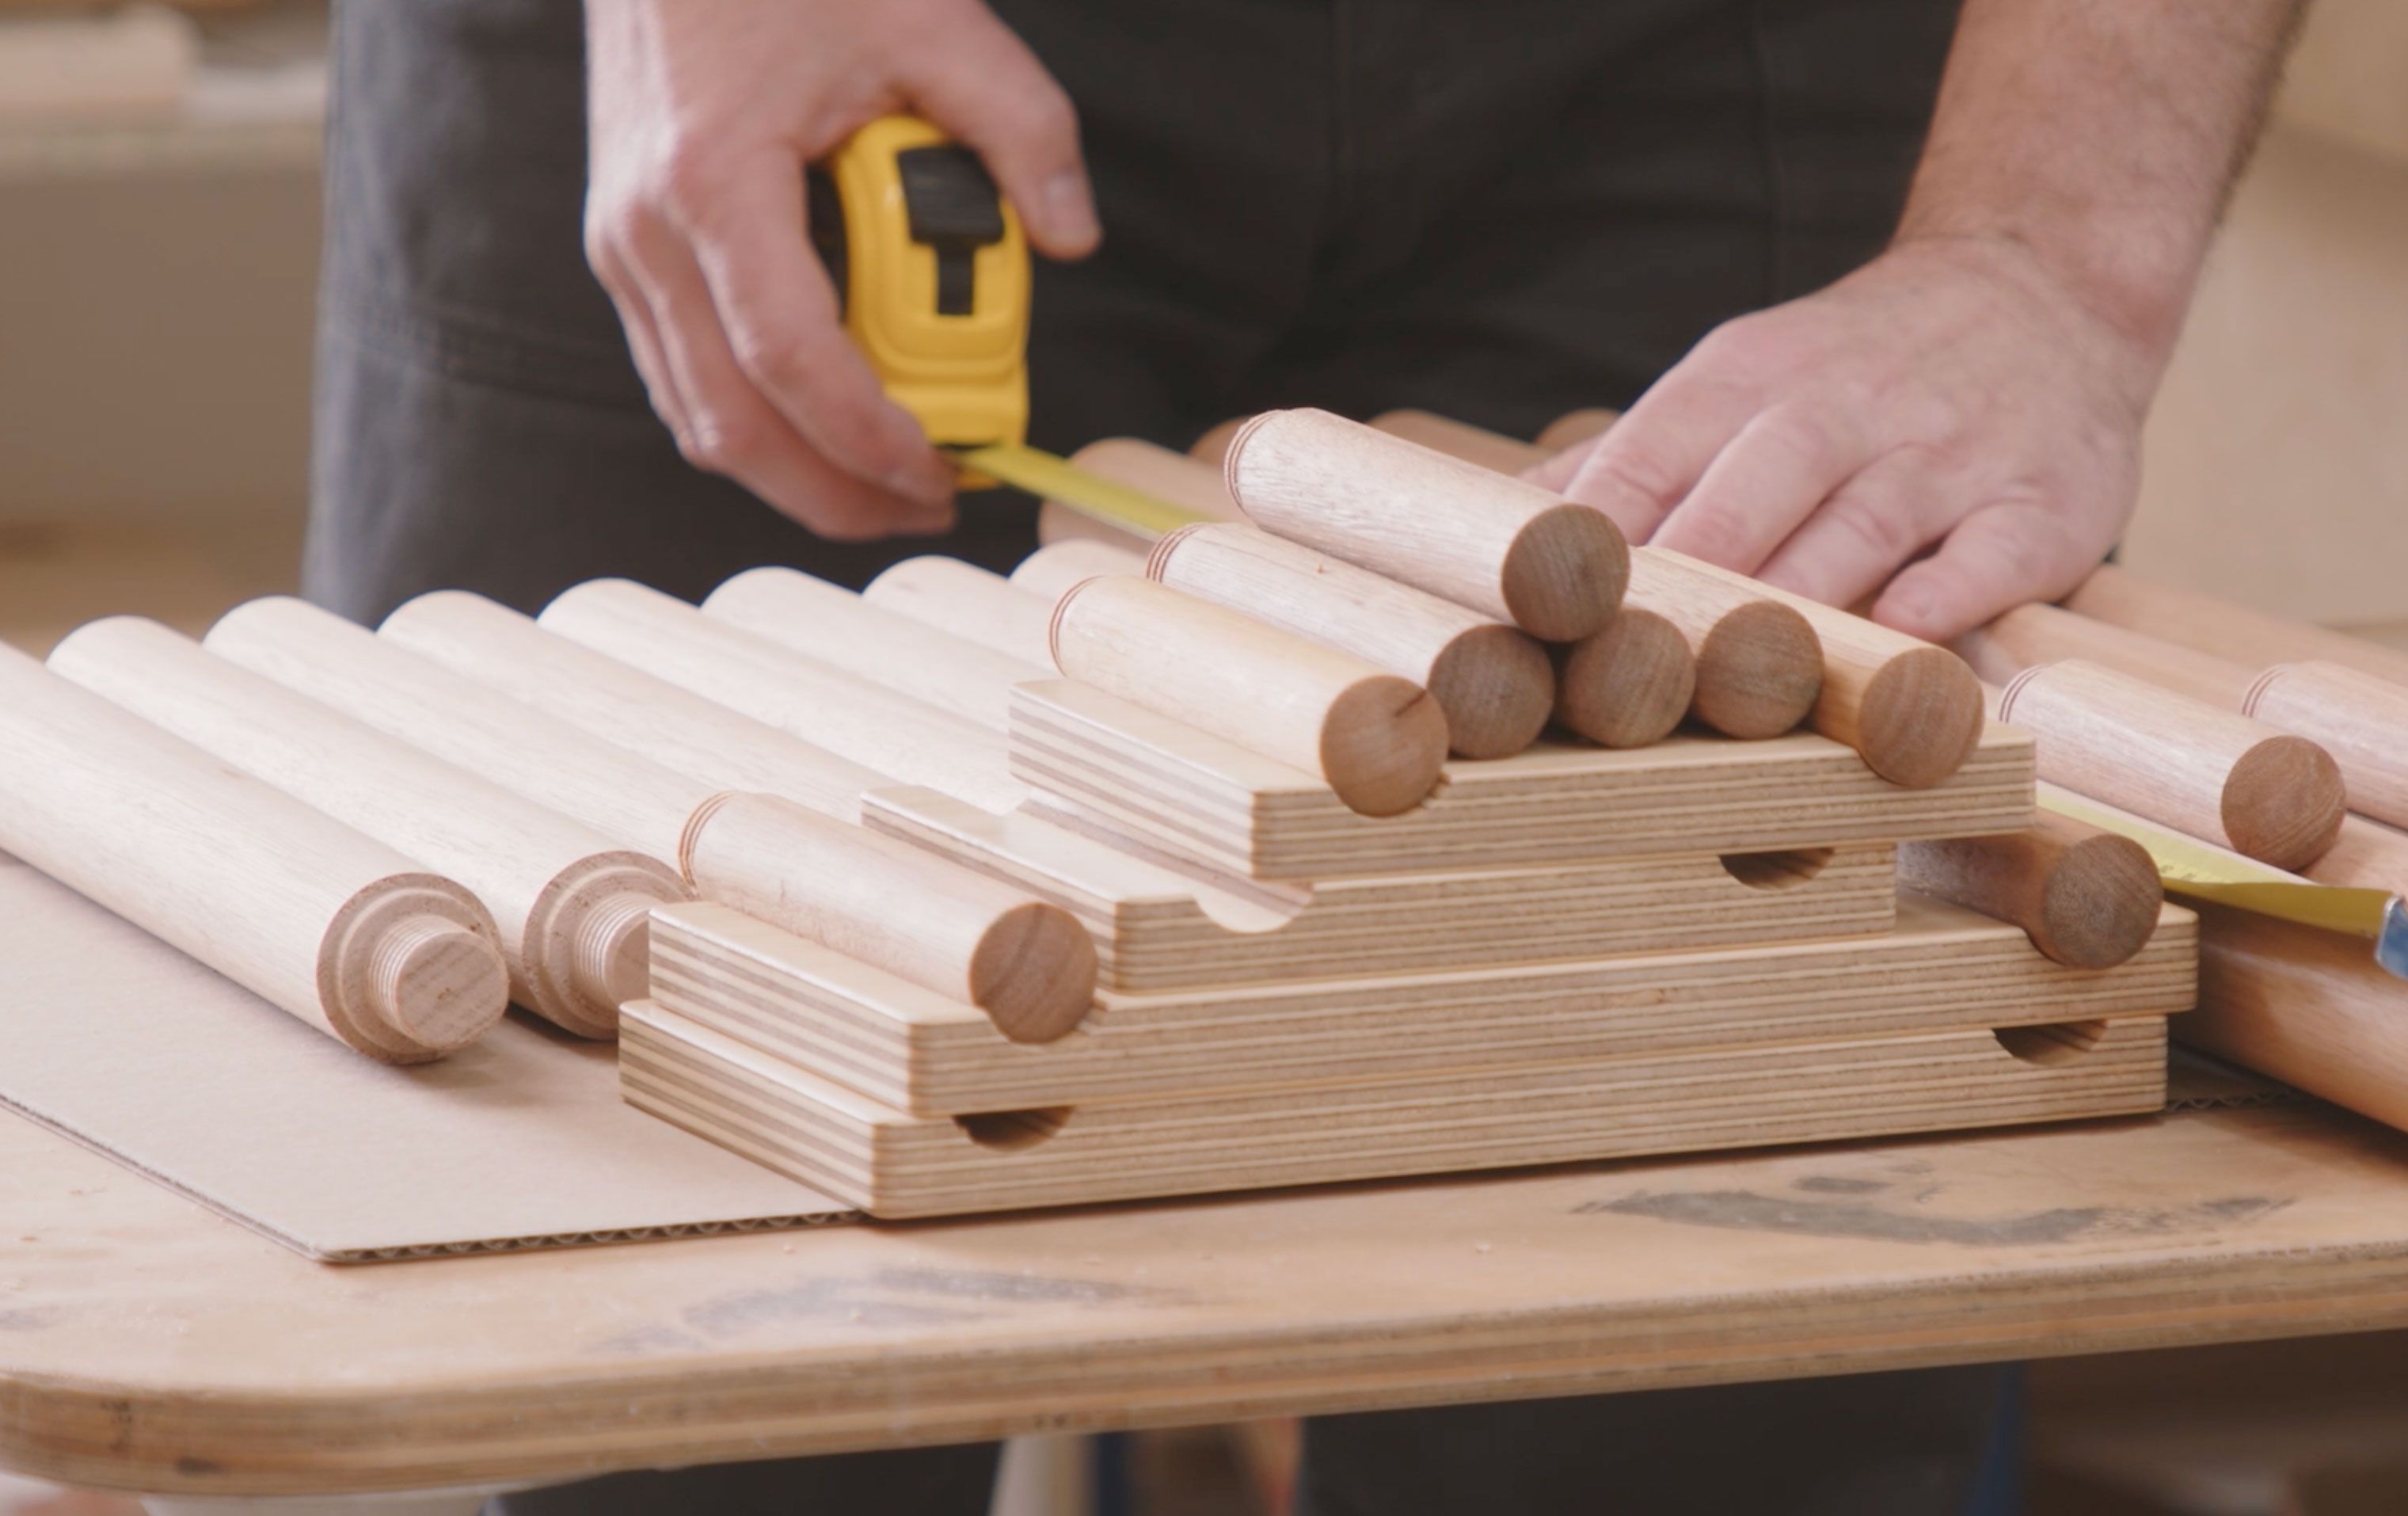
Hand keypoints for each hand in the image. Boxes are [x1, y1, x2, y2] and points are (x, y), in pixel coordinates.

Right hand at [583, 0, 1098, 538]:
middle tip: (928, 504)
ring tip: (890, 482)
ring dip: (793, 471)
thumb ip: (1017, 125)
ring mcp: (624, 248)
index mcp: (714, 182)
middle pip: (731, 424)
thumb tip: (1070, 236)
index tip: (942, 472)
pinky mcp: (627, 250)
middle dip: (834, 493)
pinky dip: (757, 420)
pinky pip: (684, 375)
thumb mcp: (927, 21)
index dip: (867, 439)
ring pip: (695, 417)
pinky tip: (828, 423)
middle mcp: (648, 233)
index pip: (790, 360)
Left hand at [1532, 236, 2165, 640]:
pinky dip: (1949, 594)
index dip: (1595, 537)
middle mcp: (1842, 404)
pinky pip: (1992, 551)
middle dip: (1689, 572)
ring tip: (1740, 676)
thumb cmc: (1849, 371)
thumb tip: (1488, 529)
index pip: (1651, 454)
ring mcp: (1947, 451)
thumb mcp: (1733, 382)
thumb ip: (1626, 460)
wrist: (2044, 285)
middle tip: (1629, 664)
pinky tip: (1902, 637)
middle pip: (1749, 490)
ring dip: (1800, 599)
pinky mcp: (2044, 498)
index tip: (1540, 610)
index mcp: (1744, 377)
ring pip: (1860, 526)